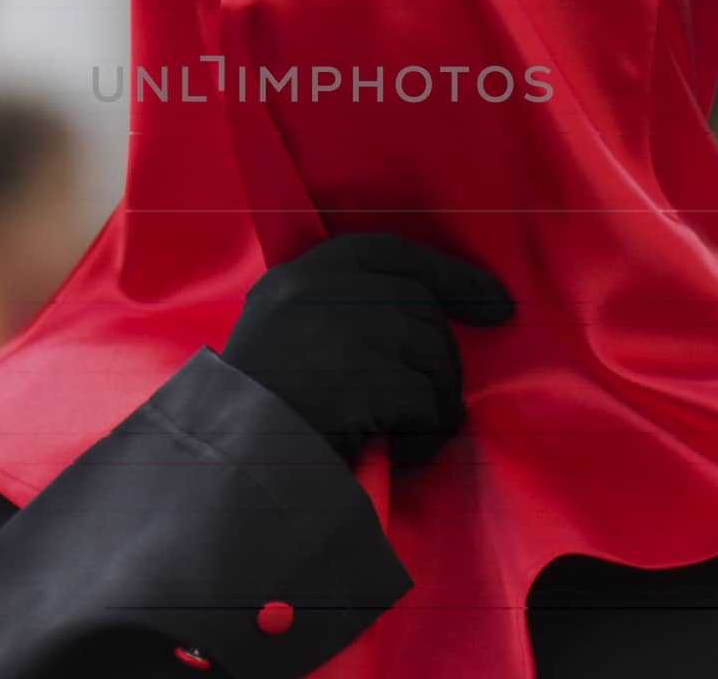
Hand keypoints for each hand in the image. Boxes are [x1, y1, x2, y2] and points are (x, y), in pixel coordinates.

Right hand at [219, 233, 513, 466]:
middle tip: (443, 402)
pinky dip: (428, 431)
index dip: (449, 273)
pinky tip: (409, 451)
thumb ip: (338, 315)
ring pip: (430, 351)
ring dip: (439, 398)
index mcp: (297, 277)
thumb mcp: (283, 339)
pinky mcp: (357, 378)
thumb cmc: (255, 415)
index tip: (495, 303)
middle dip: (444, 357)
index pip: (389, 251)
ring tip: (424, 430)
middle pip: (419, 307)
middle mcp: (316, 290)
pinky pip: (423, 399)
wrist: (222, 466)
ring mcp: (338, 330)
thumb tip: (425, 324)